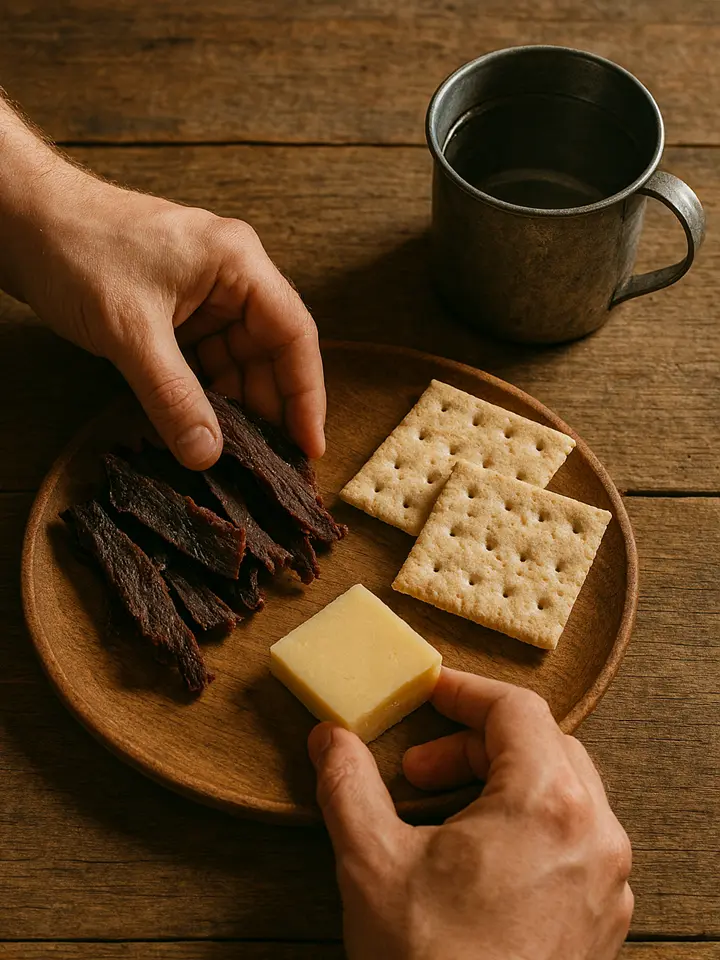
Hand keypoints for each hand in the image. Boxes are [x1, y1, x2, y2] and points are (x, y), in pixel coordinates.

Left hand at [0, 116, 323, 469]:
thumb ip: (172, 396)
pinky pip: (205, 361)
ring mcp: (204, 295)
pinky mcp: (177, 312)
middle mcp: (232, 278)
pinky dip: (203, 394)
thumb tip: (206, 454)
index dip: (306, 394)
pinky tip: (201, 427)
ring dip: (234, 406)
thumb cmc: (78, 250)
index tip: (309, 445)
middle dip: (269, 408)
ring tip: (235, 454)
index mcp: (238, 264)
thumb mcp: (131, 331)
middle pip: (269, 353)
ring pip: (236, 362)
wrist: (22, 220)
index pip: (294, 335)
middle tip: (271, 464)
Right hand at [308, 668, 632, 959]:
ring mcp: (606, 882)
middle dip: (473, 746)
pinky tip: (474, 860)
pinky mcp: (600, 919)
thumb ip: (347, 783)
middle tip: (419, 769)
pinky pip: (571, 841)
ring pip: (560, 792)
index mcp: (549, 805)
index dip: (464, 692)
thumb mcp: (371, 861)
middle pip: (541, 746)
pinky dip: (524, 827)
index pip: (516, 710)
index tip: (428, 693)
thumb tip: (328, 739)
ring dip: (498, 785)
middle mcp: (596, 836)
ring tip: (441, 815)